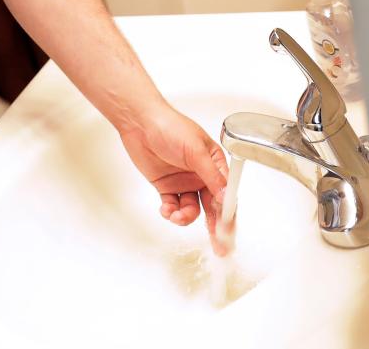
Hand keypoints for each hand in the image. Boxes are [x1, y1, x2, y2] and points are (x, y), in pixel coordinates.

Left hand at [117, 104, 233, 254]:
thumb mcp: (196, 150)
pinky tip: (166, 210)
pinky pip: (174, 207)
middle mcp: (201, 175)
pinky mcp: (167, 187)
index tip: (227, 231)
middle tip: (219, 246)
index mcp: (214, 164)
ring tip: (176, 216)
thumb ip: (212, 175)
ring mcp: (184, 182)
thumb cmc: (170, 127)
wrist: (140, 123)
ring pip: (192, 210)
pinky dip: (171, 212)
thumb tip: (227, 196)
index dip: (228, 214)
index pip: (226, 194)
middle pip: (212, 207)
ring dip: (186, 217)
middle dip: (215, 227)